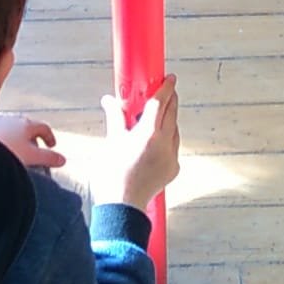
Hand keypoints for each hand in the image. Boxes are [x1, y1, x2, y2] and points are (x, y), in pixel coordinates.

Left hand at [0, 112, 64, 168]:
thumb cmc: (6, 151)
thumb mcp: (31, 157)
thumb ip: (48, 158)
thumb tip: (63, 160)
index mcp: (26, 124)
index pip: (43, 127)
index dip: (49, 137)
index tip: (52, 146)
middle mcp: (11, 119)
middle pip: (26, 127)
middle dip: (32, 138)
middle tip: (34, 151)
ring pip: (10, 129)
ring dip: (16, 139)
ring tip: (16, 153)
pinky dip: (1, 141)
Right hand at [95, 74, 179, 212]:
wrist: (121, 206)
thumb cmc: (112, 175)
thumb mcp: (112, 141)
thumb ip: (115, 117)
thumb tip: (109, 100)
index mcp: (148, 133)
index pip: (160, 103)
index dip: (166, 88)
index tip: (170, 78)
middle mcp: (164, 144)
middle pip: (172, 114)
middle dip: (170, 101)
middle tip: (166, 92)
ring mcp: (171, 158)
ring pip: (174, 131)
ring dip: (169, 120)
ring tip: (158, 116)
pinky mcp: (173, 170)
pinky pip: (173, 147)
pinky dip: (167, 139)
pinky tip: (156, 140)